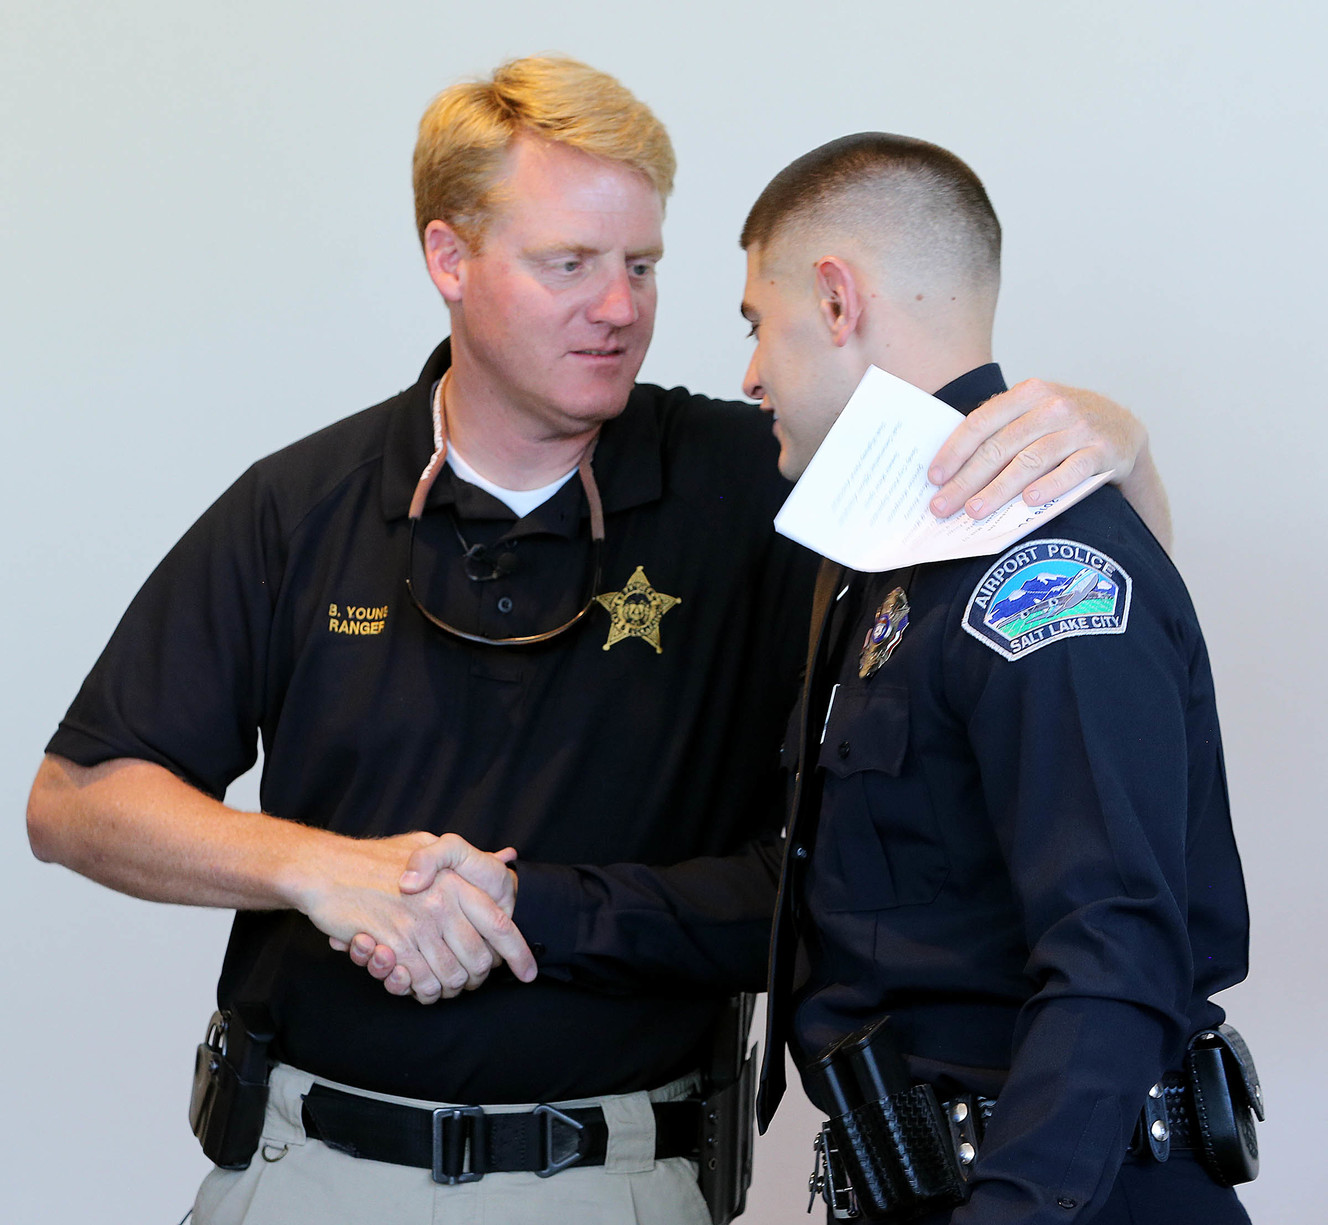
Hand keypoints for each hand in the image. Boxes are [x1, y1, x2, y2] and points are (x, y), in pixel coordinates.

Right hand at [329, 835, 535, 1001]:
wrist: (326, 868)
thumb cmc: (374, 858)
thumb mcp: (424, 845)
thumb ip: (463, 857)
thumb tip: (505, 854)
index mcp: (455, 881)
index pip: (499, 923)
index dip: (518, 952)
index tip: (529, 972)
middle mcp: (441, 905)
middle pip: (478, 959)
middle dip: (478, 977)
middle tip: (471, 980)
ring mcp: (417, 926)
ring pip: (451, 975)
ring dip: (450, 986)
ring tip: (445, 984)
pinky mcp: (392, 945)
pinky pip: (419, 982)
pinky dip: (423, 990)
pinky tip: (420, 984)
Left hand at [927, 379, 1145, 519]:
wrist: (1124, 429)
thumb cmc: (1063, 427)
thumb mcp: (1033, 415)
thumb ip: (1000, 432)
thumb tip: (950, 472)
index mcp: (1028, 393)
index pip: (981, 423)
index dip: (954, 452)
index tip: (934, 479)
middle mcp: (1053, 406)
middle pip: (1000, 446)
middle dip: (967, 480)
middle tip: (944, 507)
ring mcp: (1079, 427)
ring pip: (1030, 461)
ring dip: (999, 489)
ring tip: (975, 511)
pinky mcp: (1103, 450)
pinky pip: (1071, 471)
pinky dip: (1049, 486)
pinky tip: (1028, 502)